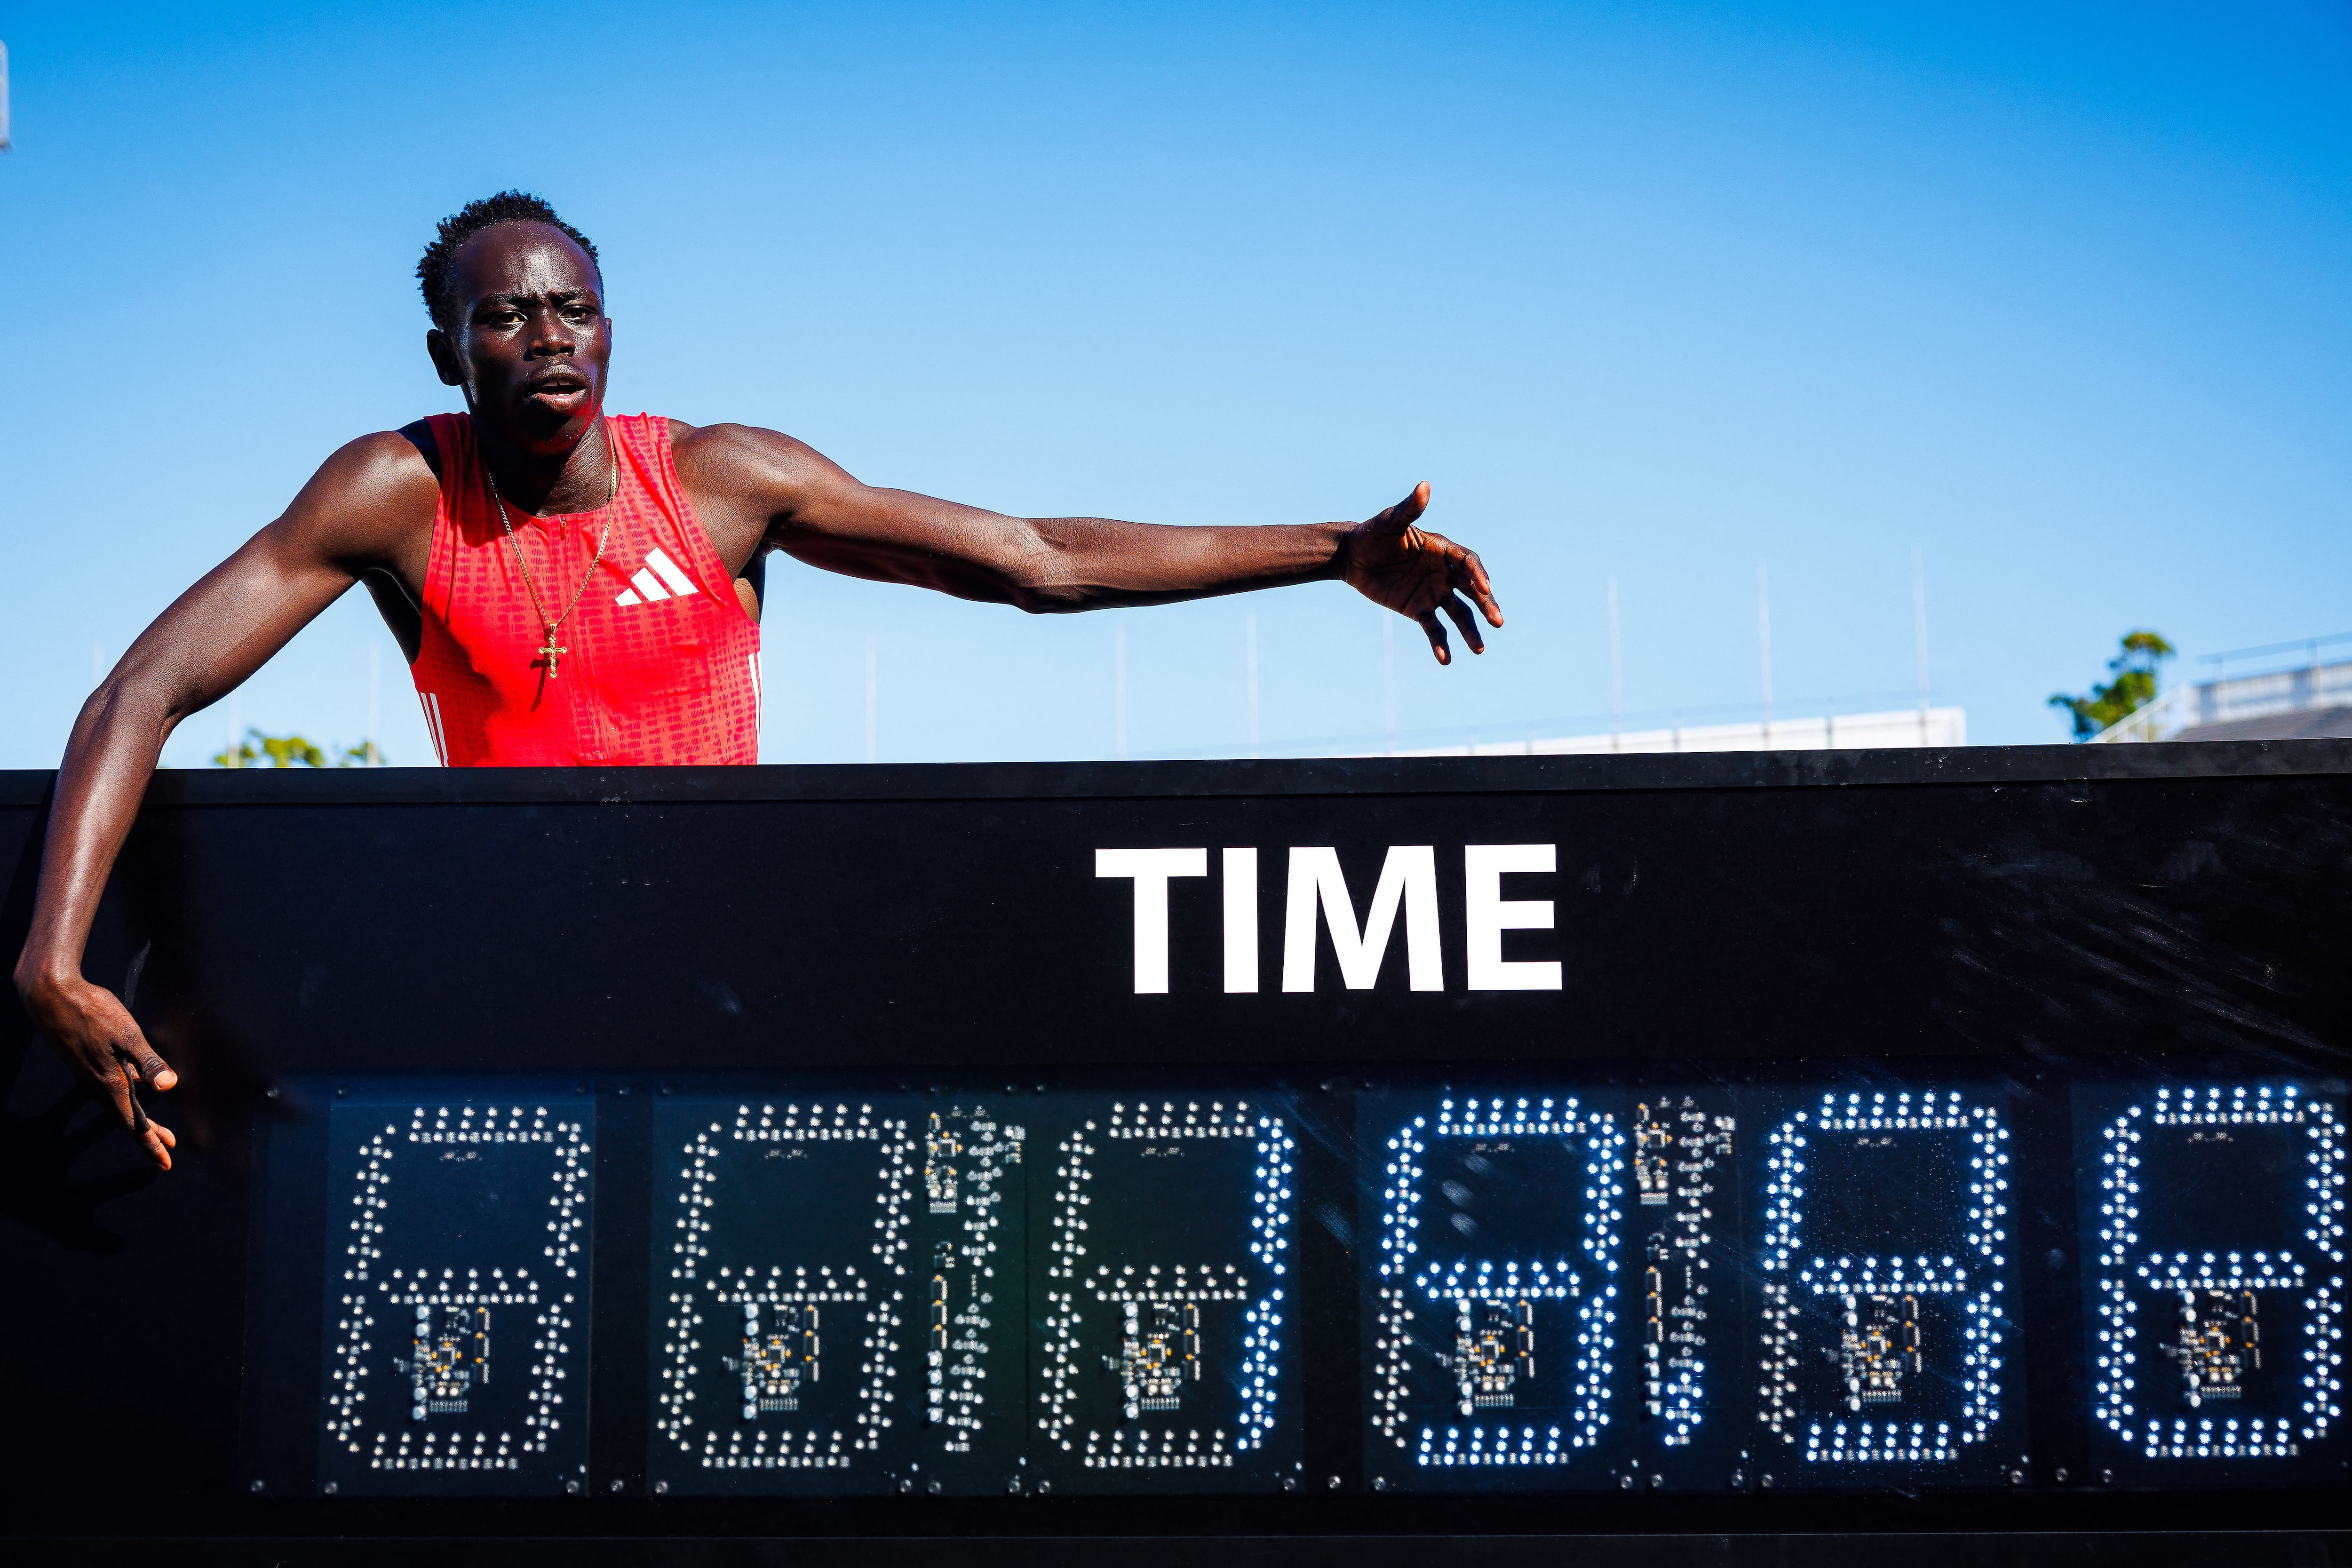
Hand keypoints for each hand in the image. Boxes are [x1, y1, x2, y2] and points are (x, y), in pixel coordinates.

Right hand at [17, 972, 177, 1169]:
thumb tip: (170, 1088)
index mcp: (110, 1083)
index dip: (151, 1143)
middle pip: (127, 1119)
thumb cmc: (92, 1012)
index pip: (134, 1123)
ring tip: (158, 1132)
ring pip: (117, 1106)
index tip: (165, 1162)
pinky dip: (126, 1099)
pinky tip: (135, 1090)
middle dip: (149, 1137)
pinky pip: (109, 1091)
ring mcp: (88, 1076)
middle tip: (168, 1153)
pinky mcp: (84, 1065)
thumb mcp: (128, 1035)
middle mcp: (97, 1085)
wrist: (51, 995)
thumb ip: (149, 1062)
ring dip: (139, 1120)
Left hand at [1341, 482, 1501, 663]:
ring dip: (1470, 630)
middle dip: (1486, 605)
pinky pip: (1433, 628)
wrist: (1351, 557)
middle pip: (1471, 590)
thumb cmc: (1372, 534)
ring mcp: (1433, 592)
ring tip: (1479, 649)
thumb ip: (1410, 510)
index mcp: (1442, 550)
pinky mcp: (1418, 609)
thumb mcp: (1390, 522)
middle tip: (1498, 621)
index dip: (1477, 574)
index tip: (1483, 587)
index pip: (1467, 562)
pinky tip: (1445, 659)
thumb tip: (1424, 486)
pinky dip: (1439, 643)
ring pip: (1458, 613)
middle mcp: (1444, 573)